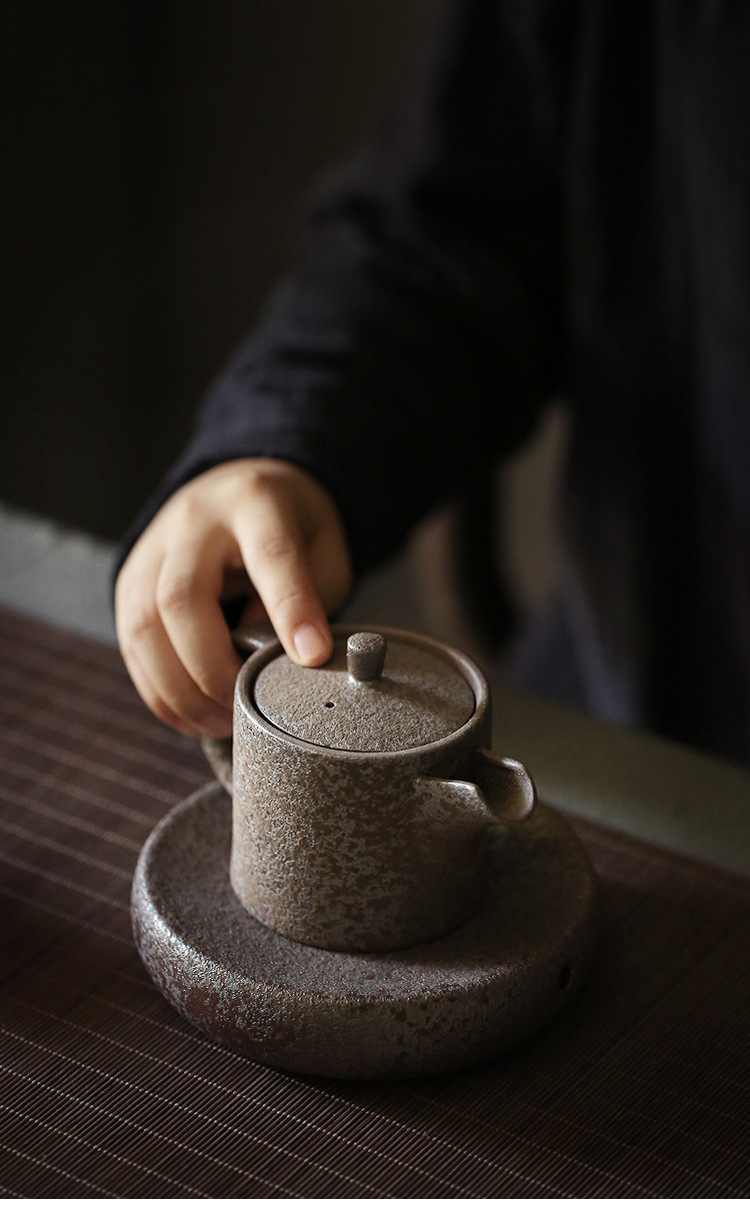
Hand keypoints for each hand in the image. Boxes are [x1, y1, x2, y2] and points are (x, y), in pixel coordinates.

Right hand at [115, 459, 352, 736]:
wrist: (237, 488)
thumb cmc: (290, 525)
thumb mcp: (323, 547)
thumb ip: (310, 595)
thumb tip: (271, 654)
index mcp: (255, 502)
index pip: (271, 556)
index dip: (291, 609)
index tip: (312, 656)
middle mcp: (194, 521)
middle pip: (182, 598)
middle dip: (212, 668)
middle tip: (244, 709)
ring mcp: (153, 550)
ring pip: (144, 626)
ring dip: (179, 689)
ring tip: (219, 723)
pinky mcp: (131, 579)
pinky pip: (131, 643)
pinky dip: (158, 690)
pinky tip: (190, 716)